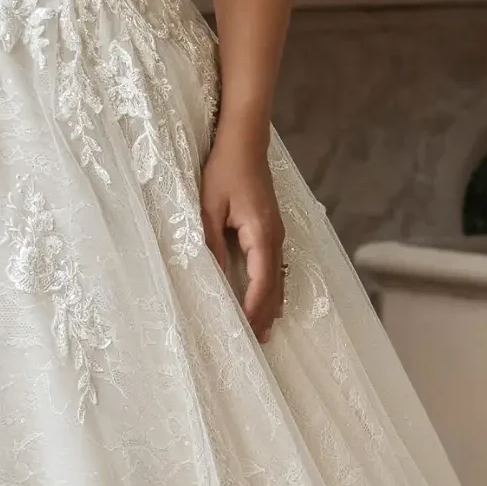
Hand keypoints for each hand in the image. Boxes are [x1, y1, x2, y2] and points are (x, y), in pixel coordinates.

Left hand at [201, 132, 284, 342]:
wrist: (245, 142)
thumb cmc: (224, 171)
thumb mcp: (208, 208)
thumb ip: (210, 242)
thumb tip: (212, 275)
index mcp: (261, 234)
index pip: (261, 281)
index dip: (254, 308)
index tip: (247, 330)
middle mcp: (275, 237)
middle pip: (274, 284)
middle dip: (265, 313)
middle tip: (258, 342)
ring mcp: (277, 233)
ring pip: (278, 276)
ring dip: (271, 303)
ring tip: (265, 330)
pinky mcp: (272, 229)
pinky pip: (275, 266)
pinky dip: (272, 287)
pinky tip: (269, 298)